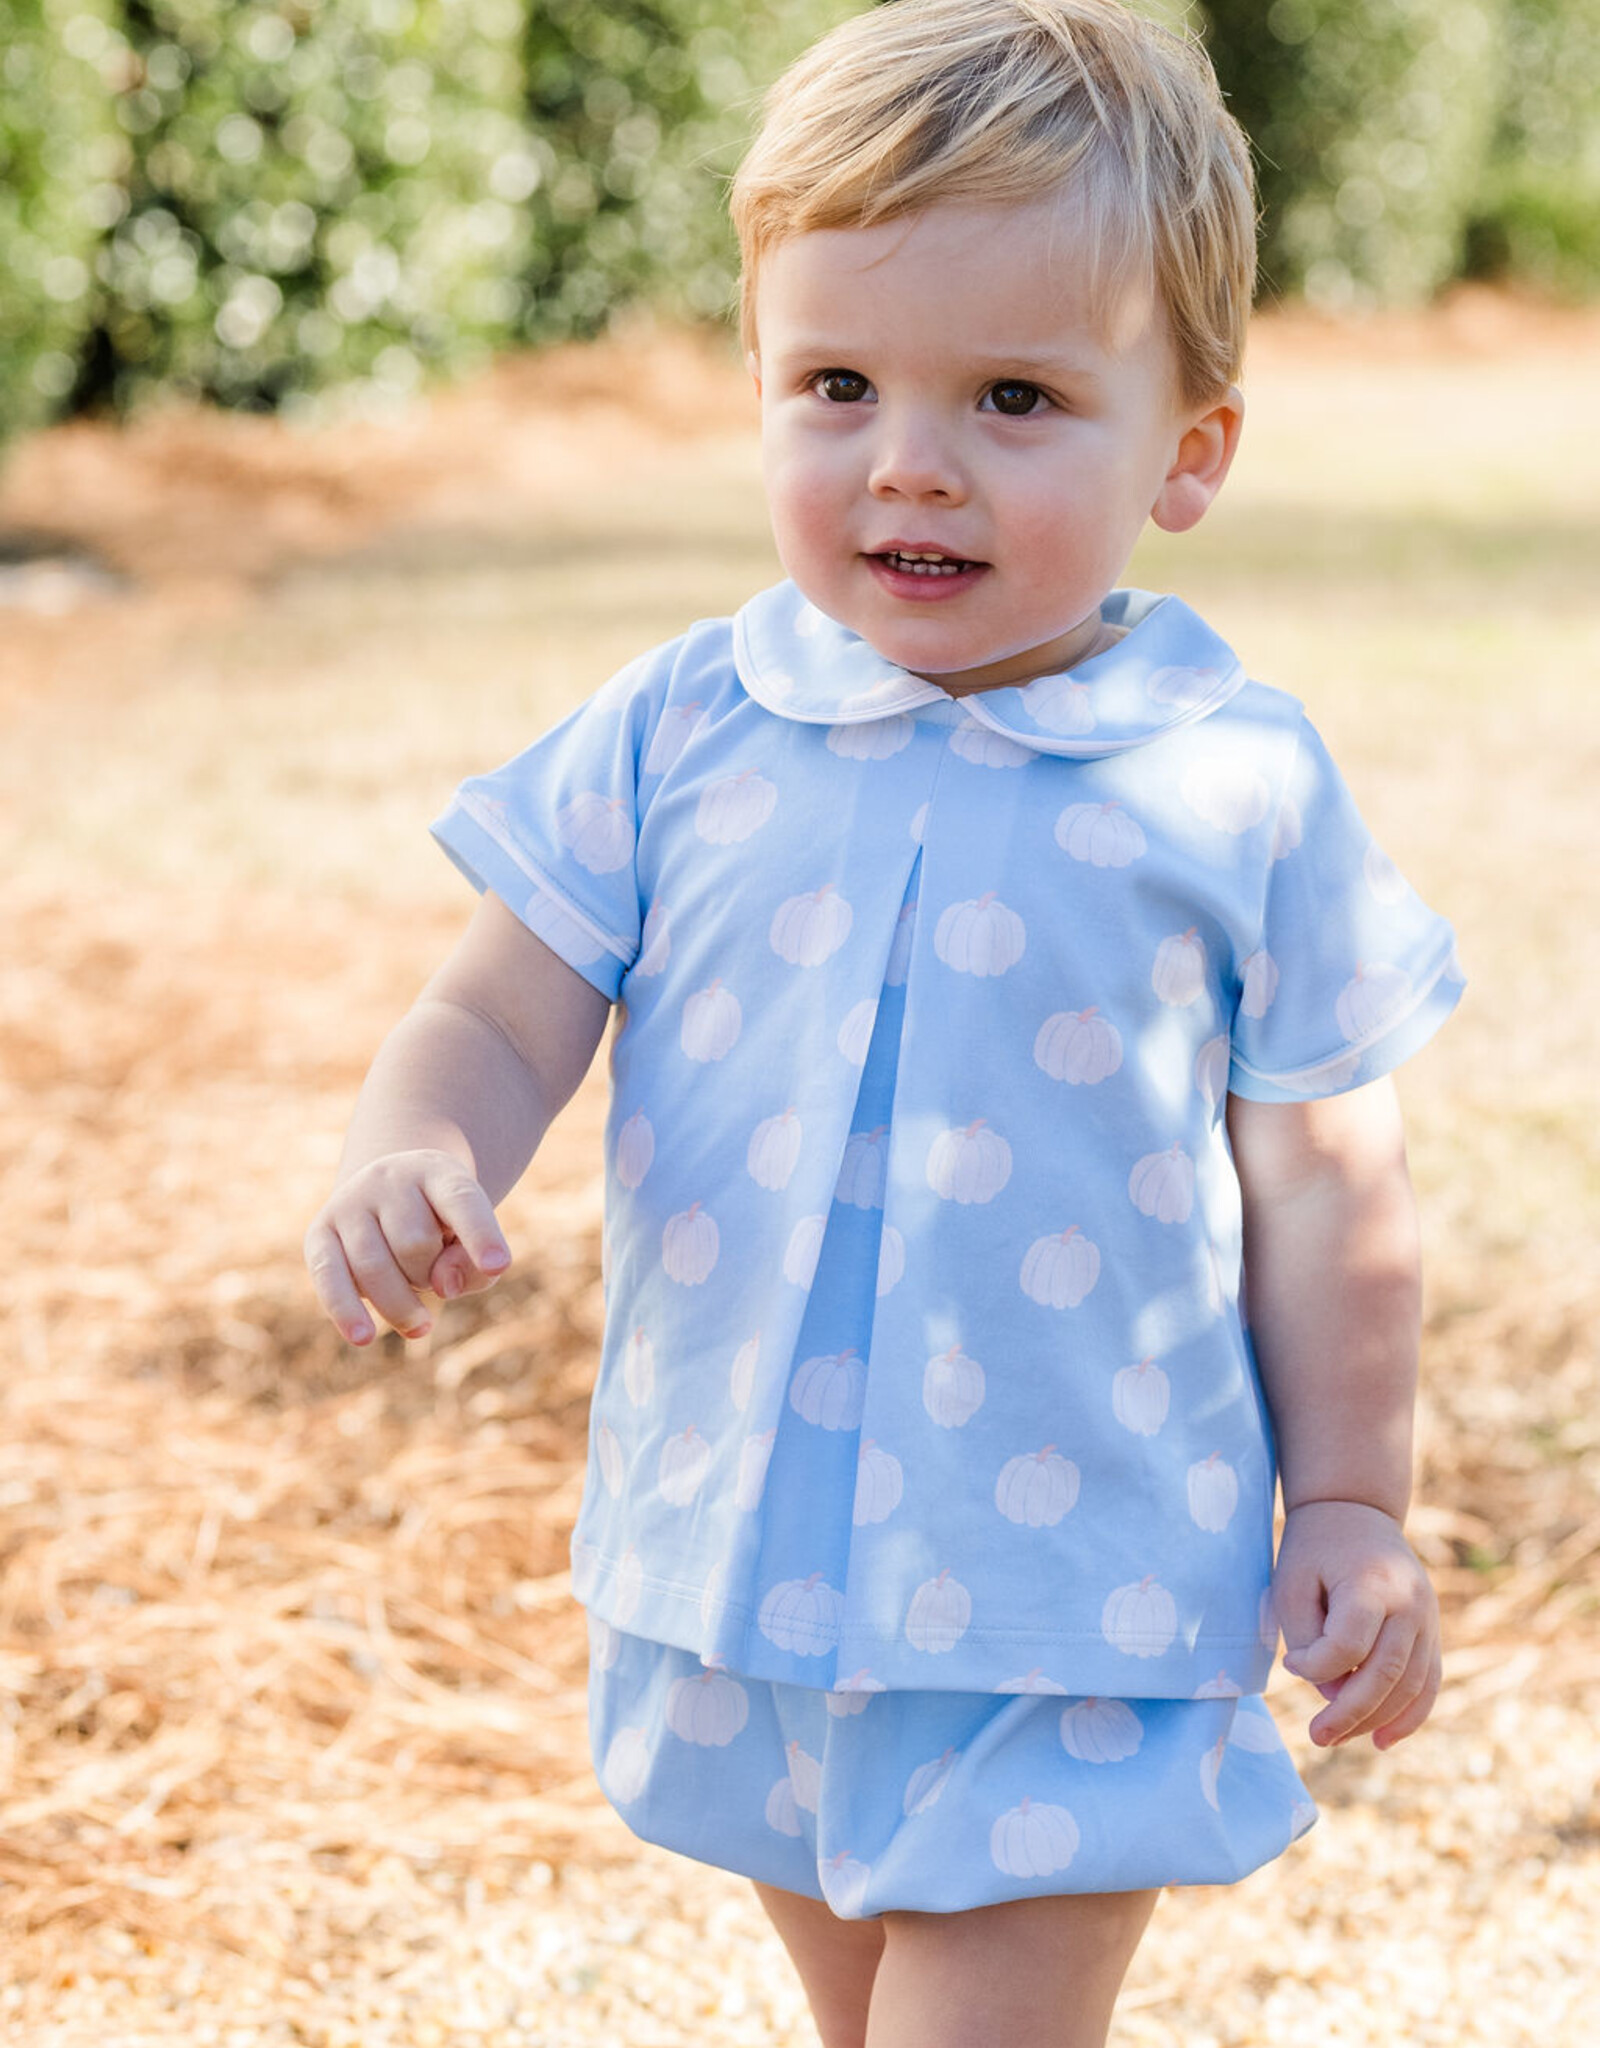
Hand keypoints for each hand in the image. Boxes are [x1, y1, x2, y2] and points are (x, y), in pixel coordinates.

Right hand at [304, 1149, 510, 1344]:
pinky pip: (328, 1276)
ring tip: (418, 1319)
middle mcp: (388, 1178)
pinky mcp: (319, 1232)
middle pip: (415, 1244)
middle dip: (430, 1277)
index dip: (481, 1235)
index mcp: (436, 1172)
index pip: (461, 1201)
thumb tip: (443, 1287)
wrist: (388, 1192)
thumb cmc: (441, 1226)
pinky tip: (364, 1338)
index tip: (498, 1266)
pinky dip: (347, 1310)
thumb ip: (472, 1268)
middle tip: (432, 1277)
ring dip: (402, 1303)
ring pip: (375, 1265)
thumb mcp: (469, 1240)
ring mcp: (349, 1202)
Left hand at [1272, 1499, 1440, 1749]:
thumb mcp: (1293, 1583)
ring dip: (1376, 1720)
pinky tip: (1383, 1740)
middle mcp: (1409, 1602)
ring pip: (1410, 1685)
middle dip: (1350, 1713)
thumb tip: (1333, 1695)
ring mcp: (1427, 1618)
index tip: (1289, 1662)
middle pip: (1385, 1672)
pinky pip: (1429, 1682)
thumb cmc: (1314, 1549)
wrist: (1355, 1510)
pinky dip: (1409, 1715)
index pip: (1349, 1645)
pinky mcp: (1432, 1630)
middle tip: (1317, 1736)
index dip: (1316, 1666)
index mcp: (1371, 1583)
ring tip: (1336, 1737)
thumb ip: (1310, 1639)